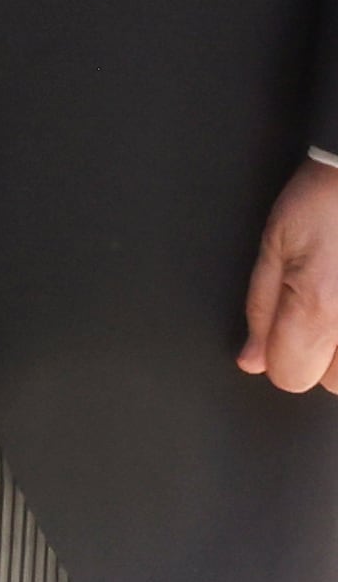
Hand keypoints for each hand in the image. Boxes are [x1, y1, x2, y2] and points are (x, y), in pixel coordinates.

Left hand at [244, 159, 337, 387]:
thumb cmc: (328, 198)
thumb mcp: (275, 243)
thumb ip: (262, 308)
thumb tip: (253, 360)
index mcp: (319, 308)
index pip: (289, 377)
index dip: (280, 352)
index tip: (285, 328)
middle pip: (335, 383)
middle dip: (324, 353)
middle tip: (328, 304)